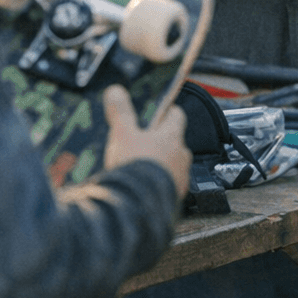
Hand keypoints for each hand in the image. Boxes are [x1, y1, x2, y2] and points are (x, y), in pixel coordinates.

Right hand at [102, 85, 190, 203]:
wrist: (139, 206)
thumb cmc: (136, 166)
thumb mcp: (123, 134)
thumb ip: (120, 112)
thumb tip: (116, 91)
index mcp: (172, 136)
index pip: (177, 116)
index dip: (168, 112)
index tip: (161, 111)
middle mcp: (181, 156)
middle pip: (175, 142)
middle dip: (161, 141)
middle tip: (143, 142)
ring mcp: (180, 178)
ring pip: (172, 165)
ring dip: (160, 164)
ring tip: (140, 167)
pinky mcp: (174, 197)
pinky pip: (167, 185)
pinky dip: (157, 184)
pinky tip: (142, 187)